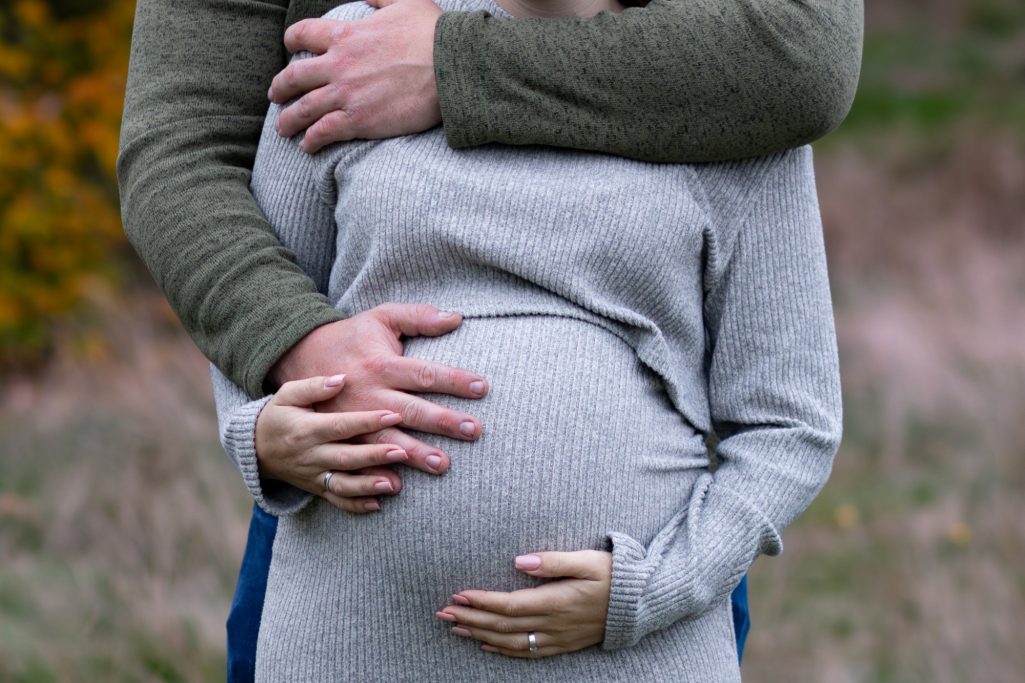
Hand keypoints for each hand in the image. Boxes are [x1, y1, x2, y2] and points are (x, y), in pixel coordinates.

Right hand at [255, 374, 410, 512]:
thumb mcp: (287, 395)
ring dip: (369, 486)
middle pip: (346, 457)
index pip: (341, 426)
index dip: (367, 421)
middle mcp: (310, 456)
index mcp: (306, 430)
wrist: (255, 449)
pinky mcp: (316, 489)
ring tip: (394, 484)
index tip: (394, 415)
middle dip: (375, 456)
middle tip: (403, 452)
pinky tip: (377, 505)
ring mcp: (314, 475)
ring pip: (343, 485)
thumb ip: (314, 386)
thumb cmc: (278, 416)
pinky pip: (336, 501)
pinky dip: (356, 506)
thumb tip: (342, 379)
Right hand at [268, 303, 487, 475]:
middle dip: (443, 421)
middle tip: (474, 431)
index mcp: (381, 365)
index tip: (482, 387)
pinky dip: (373, 476)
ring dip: (414, 454)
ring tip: (442, 464)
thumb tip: (457, 318)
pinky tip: (394, 487)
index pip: (423, 373)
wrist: (298, 356)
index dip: (453, 380)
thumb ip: (418, 317)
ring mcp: (352, 419)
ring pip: (387, 441)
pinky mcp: (340, 435)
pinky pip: (357, 458)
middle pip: (411, 410)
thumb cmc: (350, 337)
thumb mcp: (380, 317)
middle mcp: (368, 394)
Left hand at [269, 0, 443, 152]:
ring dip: (288, 121)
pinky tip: (308, 146)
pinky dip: (312, 140)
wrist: (451, 68)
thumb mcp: (407, 1)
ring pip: (303, 109)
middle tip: (275, 97)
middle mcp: (339, 64)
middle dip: (279, 88)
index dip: (291, 41)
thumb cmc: (434, 35)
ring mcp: (347, 94)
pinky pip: (324, 132)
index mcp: (346, 34)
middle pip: (294, 77)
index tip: (289, 48)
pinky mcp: (359, 120)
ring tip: (283, 130)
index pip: (302, 34)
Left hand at [435, 550, 612, 656]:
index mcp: (556, 601)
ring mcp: (557, 638)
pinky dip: (503, 650)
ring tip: (456, 627)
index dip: (482, 601)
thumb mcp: (587, 560)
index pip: (509, 605)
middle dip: (471, 619)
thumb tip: (520, 561)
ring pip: (511, 642)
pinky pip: (528, 653)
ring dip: (480, 635)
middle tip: (443, 612)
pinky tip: (487, 646)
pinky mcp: (563, 644)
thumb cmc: (614, 574)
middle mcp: (553, 624)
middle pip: (503, 626)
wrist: (641, 603)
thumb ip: (553, 561)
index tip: (458, 594)